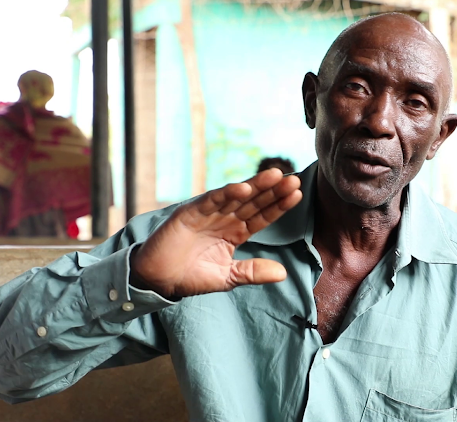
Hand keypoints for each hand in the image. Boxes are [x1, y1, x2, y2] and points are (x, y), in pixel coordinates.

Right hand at [130, 168, 302, 297]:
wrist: (159, 280)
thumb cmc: (192, 277)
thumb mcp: (228, 277)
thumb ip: (252, 272)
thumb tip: (282, 273)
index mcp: (236, 232)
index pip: (262, 216)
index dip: (279, 206)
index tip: (297, 195)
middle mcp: (225, 219)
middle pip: (254, 201)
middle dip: (274, 191)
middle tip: (294, 180)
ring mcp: (209, 213)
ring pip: (236, 196)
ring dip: (255, 185)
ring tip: (275, 175)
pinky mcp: (190, 212)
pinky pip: (211, 200)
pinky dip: (226, 193)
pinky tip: (243, 188)